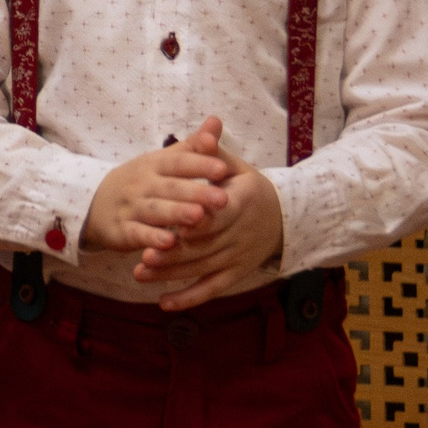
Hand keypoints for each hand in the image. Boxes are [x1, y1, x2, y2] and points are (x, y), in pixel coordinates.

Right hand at [84, 117, 233, 253]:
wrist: (94, 204)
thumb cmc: (141, 181)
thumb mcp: (162, 160)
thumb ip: (191, 146)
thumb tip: (216, 121)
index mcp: (153, 164)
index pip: (178, 162)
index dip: (200, 165)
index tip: (223, 168)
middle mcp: (141, 184)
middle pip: (170, 187)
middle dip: (196, 192)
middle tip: (223, 199)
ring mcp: (130, 207)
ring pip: (155, 210)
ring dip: (176, 213)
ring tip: (198, 216)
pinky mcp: (122, 230)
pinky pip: (137, 234)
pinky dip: (151, 238)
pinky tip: (169, 243)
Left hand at [136, 134, 285, 308]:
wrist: (285, 219)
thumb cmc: (250, 188)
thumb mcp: (237, 167)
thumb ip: (215, 151)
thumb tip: (208, 124)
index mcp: (243, 201)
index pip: (221, 214)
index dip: (199, 221)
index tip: (174, 224)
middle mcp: (242, 232)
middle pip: (207, 245)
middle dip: (176, 251)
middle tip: (146, 253)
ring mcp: (239, 256)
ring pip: (204, 268)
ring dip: (173, 273)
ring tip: (141, 272)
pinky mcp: (236, 273)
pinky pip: (212, 288)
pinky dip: (189, 298)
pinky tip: (164, 303)